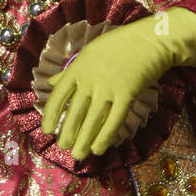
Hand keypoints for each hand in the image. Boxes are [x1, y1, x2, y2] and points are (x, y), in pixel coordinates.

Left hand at [40, 8, 195, 159]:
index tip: (47, 130)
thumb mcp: (88, 53)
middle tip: (63, 147)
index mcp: (78, 69)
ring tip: (78, 155)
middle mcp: (90, 80)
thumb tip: (51, 82)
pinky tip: (98, 149)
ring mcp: (108, 88)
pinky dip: (105, 137)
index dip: (50, 115)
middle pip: (75, 112)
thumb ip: (70, 71)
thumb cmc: (117, 45)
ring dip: (84, 140)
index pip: (59, 96)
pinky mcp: (127, 95)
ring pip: (92, 120)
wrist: (149, 41)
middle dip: (68, 133)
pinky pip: (114, 121)